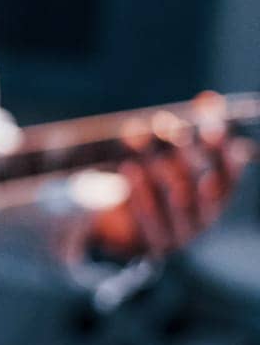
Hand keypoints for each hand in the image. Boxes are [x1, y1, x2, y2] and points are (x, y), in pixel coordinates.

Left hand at [89, 97, 251, 258]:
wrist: (115, 227)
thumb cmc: (150, 183)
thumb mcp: (167, 154)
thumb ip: (190, 128)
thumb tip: (209, 98)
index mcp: (216, 195)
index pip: (228, 172)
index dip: (221, 148)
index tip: (210, 122)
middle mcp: (206, 216)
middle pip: (201, 183)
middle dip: (184, 150)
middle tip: (164, 122)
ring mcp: (184, 234)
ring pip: (177, 199)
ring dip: (159, 166)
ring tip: (138, 139)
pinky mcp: (156, 245)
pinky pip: (152, 219)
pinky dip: (141, 192)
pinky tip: (130, 168)